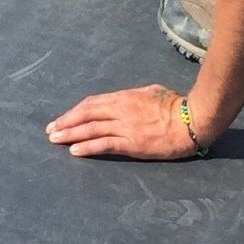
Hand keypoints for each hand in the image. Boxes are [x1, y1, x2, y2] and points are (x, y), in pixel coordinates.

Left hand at [46, 84, 202, 160]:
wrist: (192, 121)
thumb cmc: (177, 105)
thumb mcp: (152, 92)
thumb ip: (135, 96)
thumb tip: (126, 99)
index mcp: (125, 97)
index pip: (93, 103)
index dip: (75, 111)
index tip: (63, 118)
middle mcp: (121, 110)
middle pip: (86, 115)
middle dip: (66, 122)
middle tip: (51, 130)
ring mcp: (125, 127)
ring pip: (91, 129)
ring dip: (70, 134)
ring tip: (55, 140)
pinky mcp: (132, 144)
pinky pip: (104, 144)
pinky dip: (87, 146)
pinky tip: (75, 150)